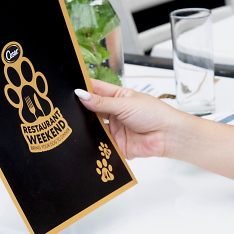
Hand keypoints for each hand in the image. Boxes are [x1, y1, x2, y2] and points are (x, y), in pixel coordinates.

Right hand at [75, 79, 189, 158]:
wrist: (168, 135)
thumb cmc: (154, 113)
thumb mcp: (125, 103)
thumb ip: (102, 102)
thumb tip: (81, 94)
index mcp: (118, 96)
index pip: (96, 90)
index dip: (82, 88)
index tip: (67, 88)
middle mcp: (114, 112)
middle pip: (91, 110)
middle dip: (80, 109)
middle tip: (65, 109)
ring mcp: (114, 128)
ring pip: (93, 127)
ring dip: (85, 126)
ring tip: (74, 124)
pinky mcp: (115, 144)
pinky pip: (100, 144)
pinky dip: (93, 143)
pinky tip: (85, 140)